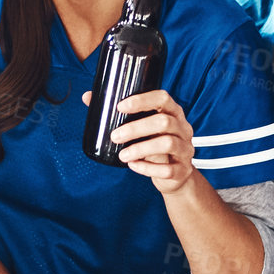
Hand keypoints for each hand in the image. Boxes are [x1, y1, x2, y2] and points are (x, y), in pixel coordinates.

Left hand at [82, 89, 196, 193]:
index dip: (142, 100)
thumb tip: (88, 97)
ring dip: (140, 149)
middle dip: (135, 128)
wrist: (175, 175)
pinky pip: (167, 169)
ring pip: (167, 143)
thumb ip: (119, 114)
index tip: (120, 107)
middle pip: (164, 122)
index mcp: (173, 112)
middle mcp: (183, 128)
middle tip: (115, 136)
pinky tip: (133, 165)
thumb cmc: (154, 145)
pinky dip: (147, 168)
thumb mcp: (141, 127)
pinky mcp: (183, 169)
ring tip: (122, 155)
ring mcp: (186, 149)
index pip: (162, 98)